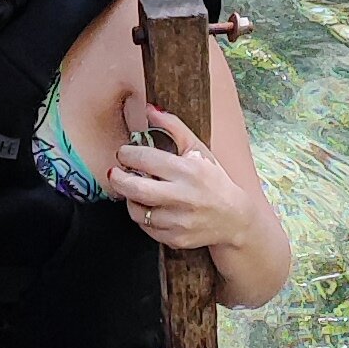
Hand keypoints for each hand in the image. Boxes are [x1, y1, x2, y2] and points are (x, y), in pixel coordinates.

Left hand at [106, 97, 250, 261]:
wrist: (233, 218)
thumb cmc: (213, 179)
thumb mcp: (198, 149)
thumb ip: (173, 127)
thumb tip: (149, 109)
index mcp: (189, 171)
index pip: (147, 159)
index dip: (128, 154)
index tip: (124, 153)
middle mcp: (184, 197)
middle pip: (136, 189)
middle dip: (118, 179)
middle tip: (115, 172)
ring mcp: (179, 221)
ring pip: (137, 212)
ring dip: (130, 199)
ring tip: (134, 190)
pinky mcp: (176, 239)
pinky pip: (146, 228)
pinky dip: (143, 217)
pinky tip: (149, 206)